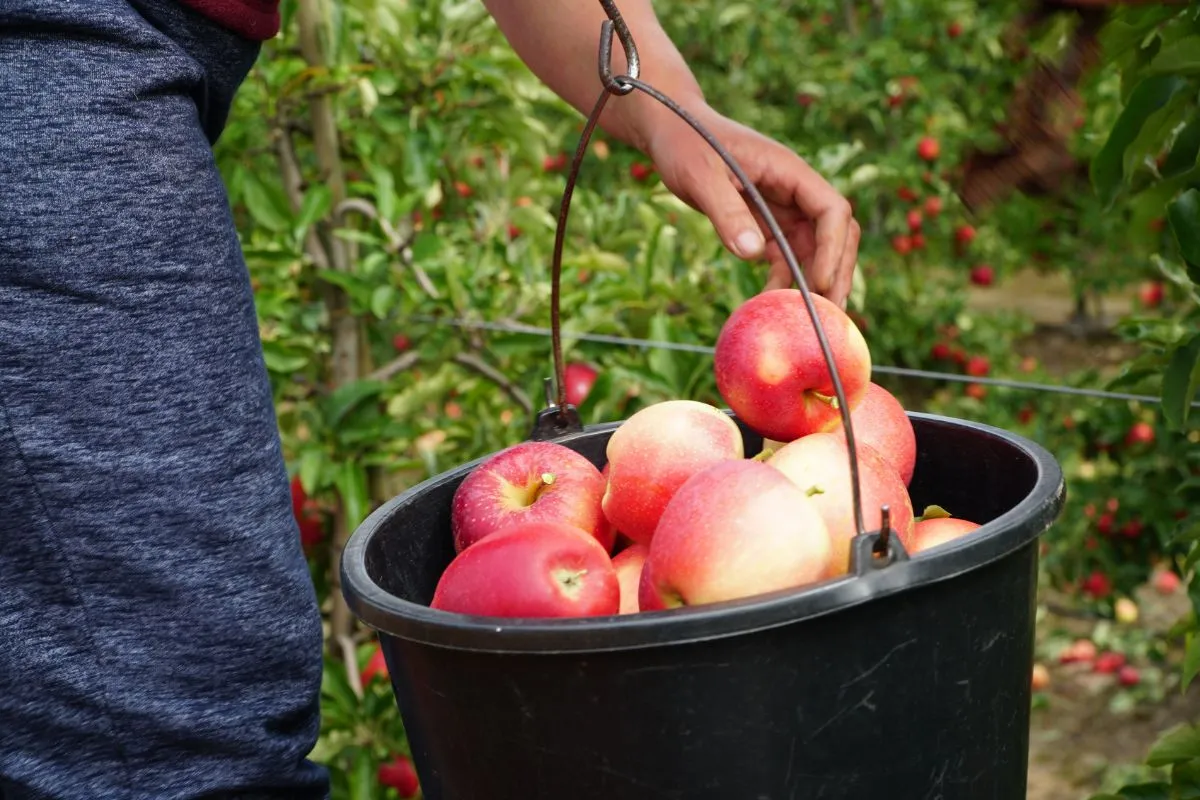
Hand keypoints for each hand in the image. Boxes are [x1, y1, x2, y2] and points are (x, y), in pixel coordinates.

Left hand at [642, 98, 859, 306]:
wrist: (671, 129)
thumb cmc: (686, 141)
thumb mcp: (700, 175)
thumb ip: (726, 212)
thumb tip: (753, 254)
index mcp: (789, 171)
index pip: (832, 210)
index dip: (832, 248)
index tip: (818, 282)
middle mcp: (794, 190)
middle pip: (834, 234)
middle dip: (835, 273)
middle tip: (827, 315)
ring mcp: (783, 207)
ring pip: (814, 250)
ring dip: (812, 282)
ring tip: (805, 320)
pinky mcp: (766, 222)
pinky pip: (785, 255)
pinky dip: (783, 279)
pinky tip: (770, 302)